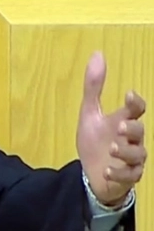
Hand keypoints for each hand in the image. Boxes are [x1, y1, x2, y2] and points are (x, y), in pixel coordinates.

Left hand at [76, 52, 145, 205]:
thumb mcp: (89, 113)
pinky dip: (118, 172)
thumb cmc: (95, 140)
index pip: (136, 109)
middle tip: (120, 126)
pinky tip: (107, 169)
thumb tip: (98, 54)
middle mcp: (131, 139)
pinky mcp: (127, 176)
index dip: (136, 102)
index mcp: (123, 121)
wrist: (91, 172)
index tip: (129, 95)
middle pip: (140, 131)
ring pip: (138, 155)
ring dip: (126, 151)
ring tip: (111, 148)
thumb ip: (94, 87)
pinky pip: (129, 175)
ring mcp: (131, 159)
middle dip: (132, 128)